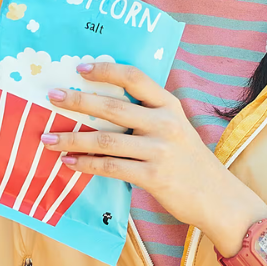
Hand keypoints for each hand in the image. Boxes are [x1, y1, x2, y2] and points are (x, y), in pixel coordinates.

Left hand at [45, 62, 266, 265]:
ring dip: (72, 138)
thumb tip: (103, 108)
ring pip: (105, 140)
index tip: (80, 68)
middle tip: (52, 97)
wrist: (218, 197)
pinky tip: (69, 163)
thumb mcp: (176, 128)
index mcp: (170, 105)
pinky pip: (111, 168)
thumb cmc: (190, 162)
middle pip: (112, 106)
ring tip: (48, 138)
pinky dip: (86, 165)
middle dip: (77, 101)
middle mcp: (165, 123)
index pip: (134, 77)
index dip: (106, 70)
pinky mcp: (153, 176)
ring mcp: (159, 150)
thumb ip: (149, 115)